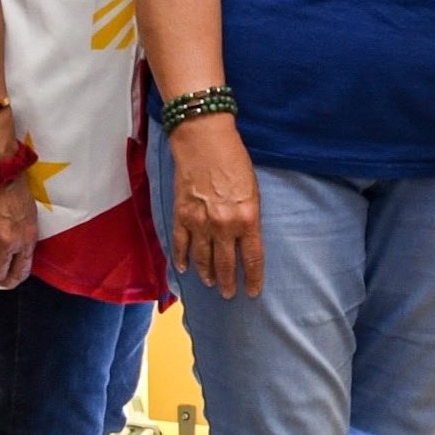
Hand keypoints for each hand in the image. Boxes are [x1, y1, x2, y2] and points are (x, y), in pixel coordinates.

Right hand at [169, 115, 260, 299]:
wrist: (204, 140)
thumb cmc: (234, 160)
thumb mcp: (253, 190)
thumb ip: (249, 217)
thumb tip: (246, 238)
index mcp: (247, 219)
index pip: (252, 259)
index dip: (253, 279)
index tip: (252, 292)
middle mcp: (224, 226)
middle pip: (226, 264)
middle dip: (228, 282)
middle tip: (228, 294)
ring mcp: (200, 222)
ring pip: (203, 258)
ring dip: (207, 274)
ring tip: (210, 284)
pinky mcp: (181, 215)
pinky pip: (181, 244)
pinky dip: (181, 258)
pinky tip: (184, 269)